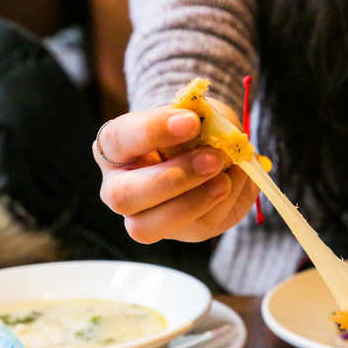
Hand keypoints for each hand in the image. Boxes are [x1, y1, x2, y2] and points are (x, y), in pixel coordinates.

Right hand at [93, 101, 257, 242]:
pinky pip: (196, 227)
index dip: (152, 130)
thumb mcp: (199, 115)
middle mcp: (118, 187)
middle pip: (123, 196)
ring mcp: (144, 217)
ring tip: (226, 179)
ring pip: (148, 227)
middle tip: (212, 158)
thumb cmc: (196, 129)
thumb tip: (212, 132)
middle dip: (171, 179)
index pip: (117, 139)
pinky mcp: (180, 232)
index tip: (191, 121)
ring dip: (194, 202)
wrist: (216, 153)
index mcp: (114, 147)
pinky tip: (232, 184)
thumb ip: (200, 120)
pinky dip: (221, 205)